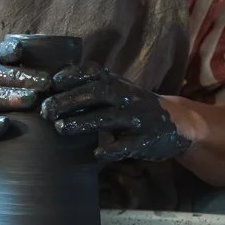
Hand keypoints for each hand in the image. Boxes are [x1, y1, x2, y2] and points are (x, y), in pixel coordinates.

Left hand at [40, 63, 191, 162]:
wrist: (178, 123)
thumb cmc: (136, 107)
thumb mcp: (118, 91)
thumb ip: (91, 89)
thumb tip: (51, 90)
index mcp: (117, 83)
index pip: (93, 72)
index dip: (72, 74)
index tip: (53, 82)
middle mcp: (126, 97)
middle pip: (96, 93)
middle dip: (69, 100)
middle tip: (47, 110)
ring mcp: (137, 118)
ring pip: (108, 117)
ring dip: (82, 122)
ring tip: (60, 128)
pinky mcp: (146, 139)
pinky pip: (127, 144)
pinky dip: (112, 149)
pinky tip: (97, 153)